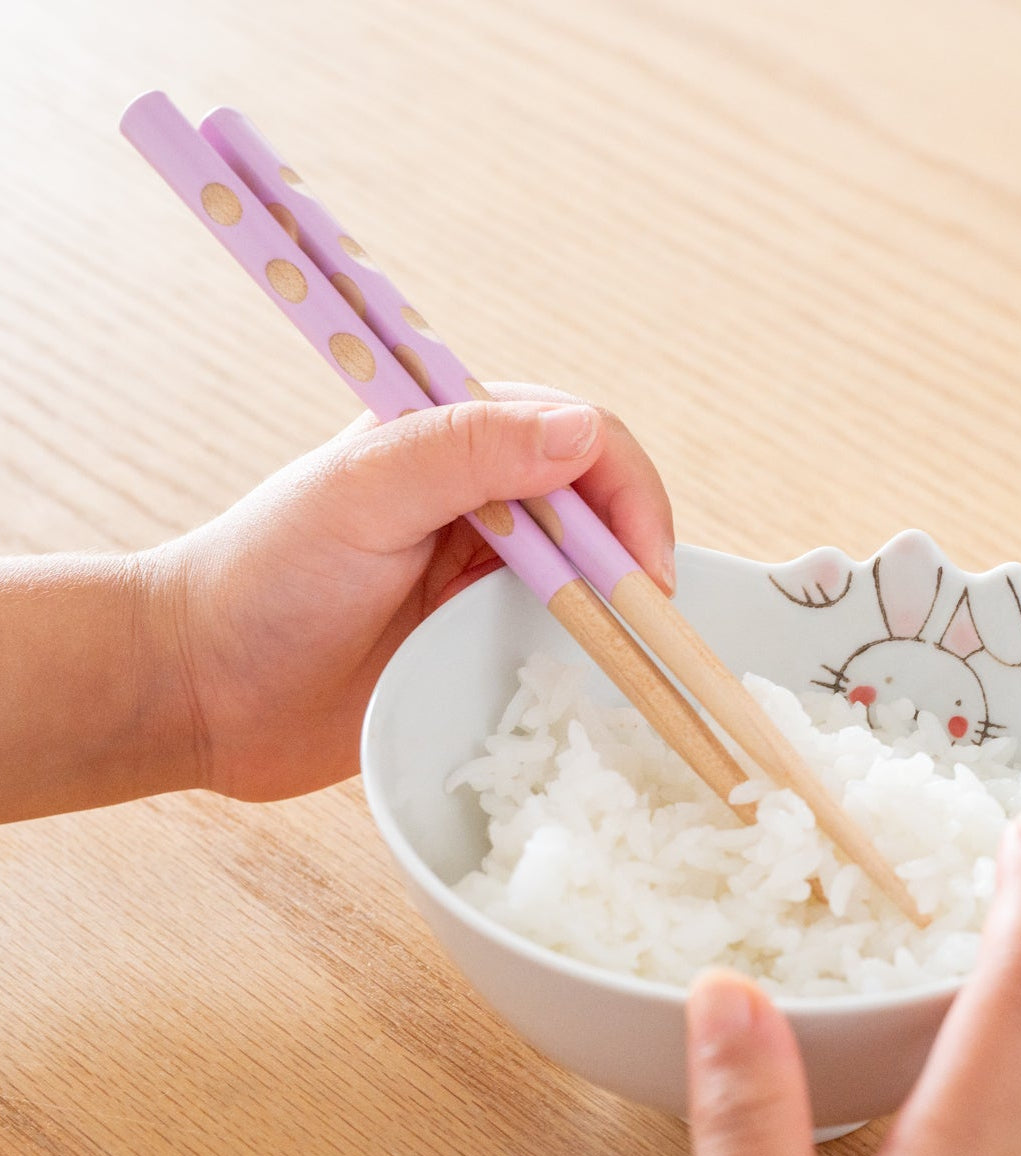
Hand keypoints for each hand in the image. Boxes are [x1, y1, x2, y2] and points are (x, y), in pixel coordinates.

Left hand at [150, 383, 674, 800]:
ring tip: (633, 643)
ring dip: (618, 596)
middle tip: (649, 616)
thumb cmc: (265, 580)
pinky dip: (589, 639)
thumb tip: (585, 431)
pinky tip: (596, 662)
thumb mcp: (360, 497)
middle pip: (599, 499)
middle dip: (636, 546)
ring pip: (589, 563)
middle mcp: (480, 492)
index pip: (581, 434)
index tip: (642, 567)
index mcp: (453, 435)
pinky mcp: (479, 630)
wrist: (203, 691)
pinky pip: (559, 625)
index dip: (626, 493)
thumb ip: (465, 451)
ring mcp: (483, 565)